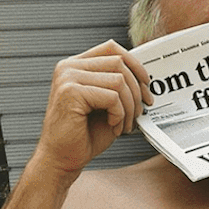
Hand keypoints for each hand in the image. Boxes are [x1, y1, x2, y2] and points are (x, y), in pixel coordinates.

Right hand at [34, 41, 154, 176]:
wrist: (62, 159)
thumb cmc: (83, 135)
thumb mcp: (105, 104)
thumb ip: (118, 85)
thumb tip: (145, 77)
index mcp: (75, 66)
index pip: (112, 48)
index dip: (135, 63)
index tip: (146, 84)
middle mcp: (68, 67)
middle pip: (119, 62)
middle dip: (137, 90)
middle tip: (140, 111)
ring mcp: (67, 78)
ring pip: (119, 81)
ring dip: (129, 107)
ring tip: (124, 124)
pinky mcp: (71, 92)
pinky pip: (113, 97)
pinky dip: (120, 115)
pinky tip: (113, 127)